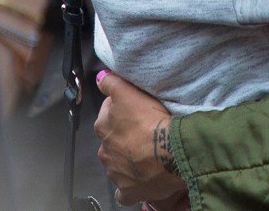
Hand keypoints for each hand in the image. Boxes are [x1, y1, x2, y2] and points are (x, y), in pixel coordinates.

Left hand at [95, 71, 186, 204]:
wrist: (169, 152)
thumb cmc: (150, 120)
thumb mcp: (129, 92)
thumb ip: (112, 83)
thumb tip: (100, 77)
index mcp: (103, 127)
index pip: (109, 112)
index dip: (124, 108)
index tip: (137, 107)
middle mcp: (104, 151)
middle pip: (113, 138)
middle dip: (124, 134)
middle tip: (145, 128)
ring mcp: (115, 173)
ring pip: (118, 162)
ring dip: (128, 157)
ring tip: (148, 150)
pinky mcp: (127, 191)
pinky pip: (125, 189)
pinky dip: (131, 184)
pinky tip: (141, 177)